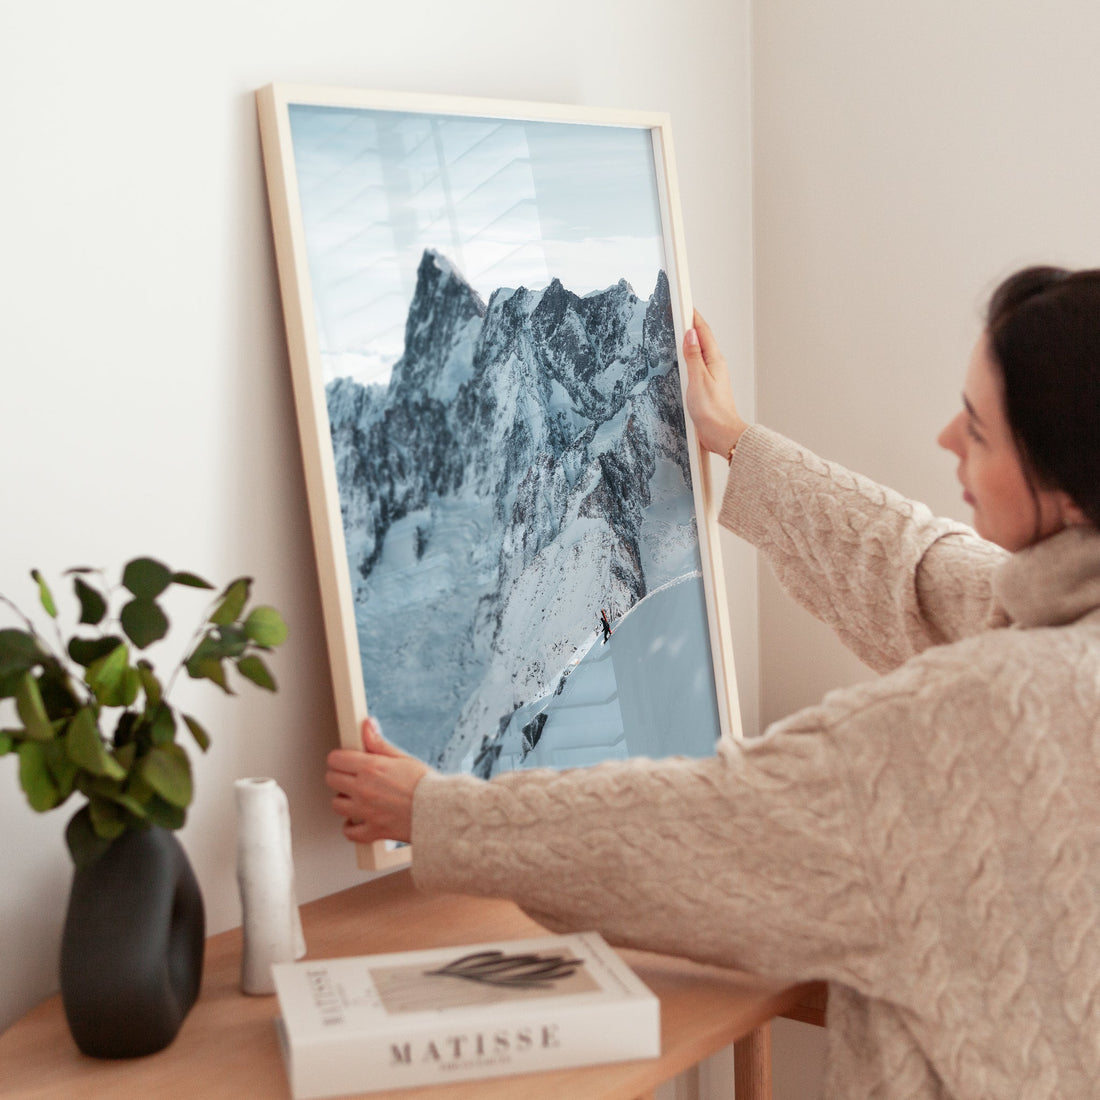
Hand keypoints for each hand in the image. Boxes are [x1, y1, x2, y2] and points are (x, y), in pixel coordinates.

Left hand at [325, 717, 431, 844]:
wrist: (441, 811)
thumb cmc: (426, 785)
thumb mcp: (402, 758)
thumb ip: (379, 743)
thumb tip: (367, 725)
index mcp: (371, 768)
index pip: (336, 759)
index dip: (340, 758)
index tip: (345, 760)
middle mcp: (364, 789)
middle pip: (331, 780)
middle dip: (339, 776)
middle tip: (351, 777)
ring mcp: (366, 811)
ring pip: (336, 805)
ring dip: (344, 800)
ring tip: (356, 797)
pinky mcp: (373, 830)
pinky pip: (349, 832)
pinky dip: (351, 827)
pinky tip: (358, 820)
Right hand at [682, 310, 748, 456]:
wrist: (722, 434)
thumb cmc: (713, 411)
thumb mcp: (698, 380)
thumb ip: (693, 356)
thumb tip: (690, 334)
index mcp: (714, 361)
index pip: (703, 332)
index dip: (693, 317)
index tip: (684, 304)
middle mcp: (715, 366)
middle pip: (702, 339)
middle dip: (691, 325)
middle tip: (680, 312)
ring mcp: (711, 377)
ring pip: (699, 352)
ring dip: (690, 341)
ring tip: (679, 330)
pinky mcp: (706, 387)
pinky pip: (697, 366)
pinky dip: (689, 358)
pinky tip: (683, 360)